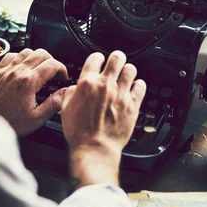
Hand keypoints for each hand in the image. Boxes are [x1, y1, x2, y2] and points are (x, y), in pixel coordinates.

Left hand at [0, 48, 67, 135]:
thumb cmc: (10, 122)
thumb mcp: (36, 119)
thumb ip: (53, 104)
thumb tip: (64, 93)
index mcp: (29, 82)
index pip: (52, 65)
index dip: (62, 69)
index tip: (63, 77)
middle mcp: (18, 72)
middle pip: (41, 53)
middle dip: (52, 61)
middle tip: (54, 73)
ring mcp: (7, 70)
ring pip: (27, 51)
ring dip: (37, 58)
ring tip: (40, 69)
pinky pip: (12, 55)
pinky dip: (21, 57)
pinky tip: (24, 67)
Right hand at [61, 51, 145, 187]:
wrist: (95, 148)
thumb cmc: (79, 132)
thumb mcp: (65, 109)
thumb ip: (70, 93)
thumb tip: (74, 88)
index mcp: (87, 83)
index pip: (95, 58)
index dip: (97, 58)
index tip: (99, 60)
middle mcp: (105, 85)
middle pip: (117, 58)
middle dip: (116, 59)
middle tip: (116, 63)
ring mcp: (121, 94)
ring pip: (130, 69)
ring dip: (128, 71)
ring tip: (125, 76)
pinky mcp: (132, 104)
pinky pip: (141, 86)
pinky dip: (138, 85)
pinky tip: (135, 88)